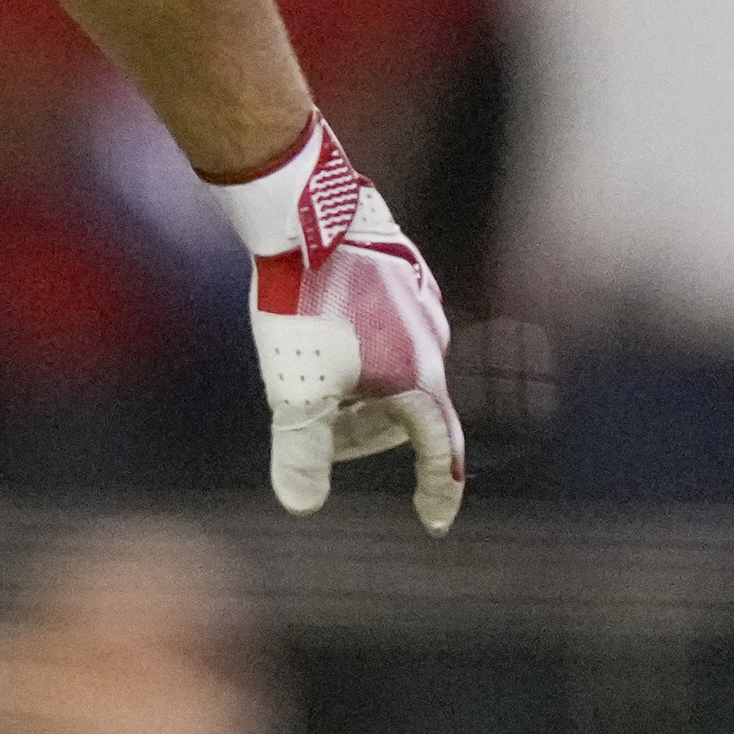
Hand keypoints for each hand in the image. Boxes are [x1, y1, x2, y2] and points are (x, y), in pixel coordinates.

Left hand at [210, 114, 464, 532]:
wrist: (303, 214)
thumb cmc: (304, 307)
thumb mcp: (295, 392)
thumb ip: (302, 452)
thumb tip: (301, 506)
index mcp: (420, 379)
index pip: (438, 450)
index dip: (434, 489)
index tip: (434, 519)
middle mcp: (433, 342)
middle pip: (407, 410)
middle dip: (365, 430)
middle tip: (316, 433)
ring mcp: (421, 299)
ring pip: (397, 364)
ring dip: (363, 386)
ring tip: (317, 378)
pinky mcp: (401, 267)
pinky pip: (390, 324)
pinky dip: (363, 344)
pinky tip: (328, 330)